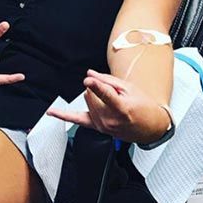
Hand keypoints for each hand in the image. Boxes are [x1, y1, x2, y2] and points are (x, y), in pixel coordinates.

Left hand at [47, 70, 168, 146]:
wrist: (150, 127)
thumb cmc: (143, 107)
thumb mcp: (130, 88)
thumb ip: (108, 81)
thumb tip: (90, 74)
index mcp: (121, 109)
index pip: (106, 95)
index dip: (97, 86)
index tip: (89, 80)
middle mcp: (109, 120)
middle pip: (91, 95)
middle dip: (99, 88)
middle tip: (114, 92)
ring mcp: (102, 126)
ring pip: (86, 101)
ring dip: (94, 96)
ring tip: (111, 101)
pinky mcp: (97, 128)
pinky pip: (76, 121)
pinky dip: (63, 115)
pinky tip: (51, 112)